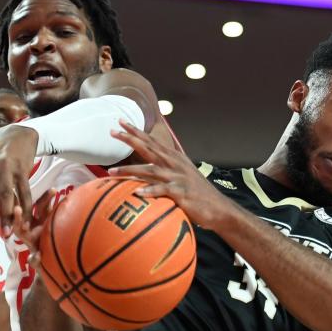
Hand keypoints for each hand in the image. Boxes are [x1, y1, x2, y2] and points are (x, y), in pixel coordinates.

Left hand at [10, 189, 56, 269]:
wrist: (54, 262)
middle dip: (36, 203)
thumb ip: (35, 261)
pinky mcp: (52, 219)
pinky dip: (56, 202)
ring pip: (42, 208)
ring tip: (53, 190)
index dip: (17, 218)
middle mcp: (32, 226)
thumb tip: (33, 257)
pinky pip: (53, 209)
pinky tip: (65, 196)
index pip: (18, 226)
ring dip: (46, 198)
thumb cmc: (43, 263)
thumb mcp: (39, 264)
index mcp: (27, 236)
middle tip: (38, 196)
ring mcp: (42, 222)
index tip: (18, 209)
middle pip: (31, 212)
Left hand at [108, 121, 232, 229]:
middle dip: (130, 139)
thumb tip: (148, 169)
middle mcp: (175, 164)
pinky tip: (137, 192)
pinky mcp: (181, 192)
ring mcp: (178, 177)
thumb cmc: (198, 194)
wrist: (219, 208)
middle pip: (149, 148)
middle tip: (113, 131)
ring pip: (150, 170)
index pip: (152, 141)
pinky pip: (163, 190)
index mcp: (174, 158)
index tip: (121, 122)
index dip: (136, 131)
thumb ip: (166, 170)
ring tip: (112, 171)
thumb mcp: (182, 176)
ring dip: (130, 170)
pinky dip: (150, 191)